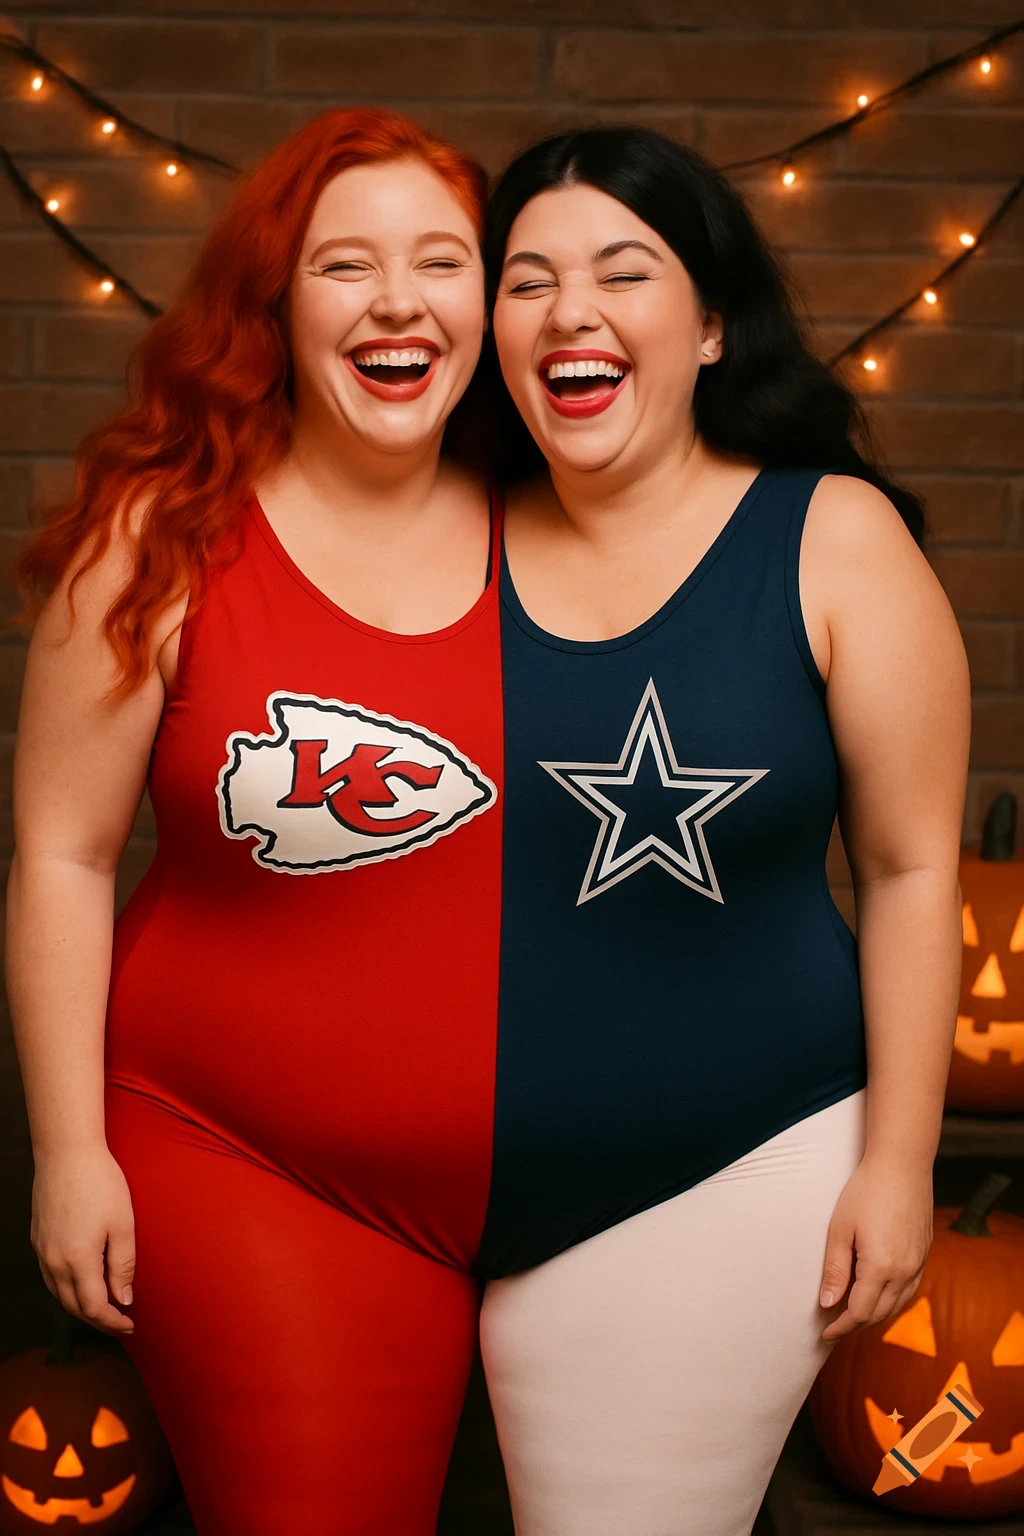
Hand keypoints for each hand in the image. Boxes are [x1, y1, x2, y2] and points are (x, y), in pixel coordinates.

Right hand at [31, 1145, 135, 1336]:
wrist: (66, 1153)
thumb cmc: (100, 1183)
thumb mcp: (123, 1224)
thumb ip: (123, 1265)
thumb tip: (124, 1299)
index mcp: (77, 1261)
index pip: (94, 1307)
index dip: (112, 1322)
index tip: (130, 1325)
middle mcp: (53, 1261)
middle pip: (73, 1306)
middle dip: (97, 1319)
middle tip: (120, 1321)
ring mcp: (42, 1250)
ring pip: (59, 1293)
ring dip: (81, 1306)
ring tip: (105, 1305)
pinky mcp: (38, 1238)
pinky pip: (50, 1276)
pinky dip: (67, 1288)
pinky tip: (82, 1281)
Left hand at [817, 1155, 932, 1341]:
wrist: (902, 1165)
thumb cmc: (865, 1191)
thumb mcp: (840, 1229)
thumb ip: (834, 1270)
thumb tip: (827, 1304)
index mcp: (881, 1268)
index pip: (860, 1313)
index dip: (841, 1326)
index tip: (825, 1333)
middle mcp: (905, 1272)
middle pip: (879, 1314)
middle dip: (855, 1325)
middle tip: (834, 1327)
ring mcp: (919, 1264)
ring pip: (897, 1305)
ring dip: (874, 1315)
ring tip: (851, 1315)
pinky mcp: (925, 1254)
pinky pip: (909, 1290)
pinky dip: (891, 1300)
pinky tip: (877, 1296)